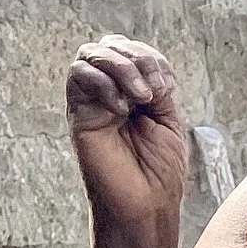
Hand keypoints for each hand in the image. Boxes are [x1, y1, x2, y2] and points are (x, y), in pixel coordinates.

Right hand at [67, 35, 186, 225]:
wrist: (147, 203)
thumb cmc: (159, 171)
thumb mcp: (168, 121)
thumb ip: (157, 89)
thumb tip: (146, 68)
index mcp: (134, 92)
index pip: (133, 50)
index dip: (152, 57)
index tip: (167, 87)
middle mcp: (110, 92)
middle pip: (111, 44)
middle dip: (137, 57)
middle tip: (153, 91)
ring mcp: (92, 101)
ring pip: (92, 53)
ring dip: (122, 68)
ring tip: (140, 98)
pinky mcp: (78, 113)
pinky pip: (79, 76)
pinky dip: (103, 83)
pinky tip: (120, 109)